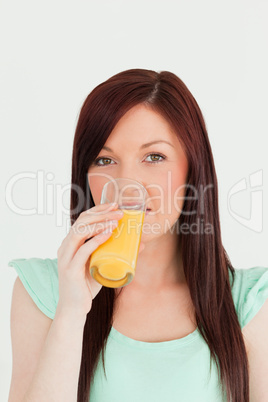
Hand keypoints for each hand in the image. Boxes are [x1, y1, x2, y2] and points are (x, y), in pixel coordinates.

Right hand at [56, 202, 124, 319]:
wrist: (74, 309)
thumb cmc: (87, 285)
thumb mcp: (101, 265)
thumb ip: (115, 253)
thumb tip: (140, 244)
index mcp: (71, 243)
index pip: (83, 219)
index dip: (98, 210)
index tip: (115, 205)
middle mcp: (65, 247)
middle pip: (81, 221)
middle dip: (101, 213)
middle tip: (119, 211)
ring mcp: (66, 258)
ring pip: (80, 232)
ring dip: (99, 223)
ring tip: (116, 221)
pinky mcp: (70, 269)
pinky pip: (83, 250)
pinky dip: (96, 240)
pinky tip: (108, 233)